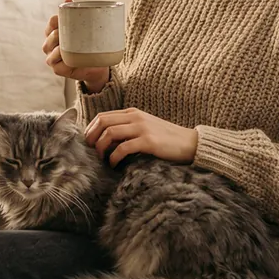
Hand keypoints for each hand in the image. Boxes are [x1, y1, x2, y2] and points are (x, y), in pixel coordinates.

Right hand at [43, 0, 110, 91]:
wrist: (98, 65)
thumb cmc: (89, 45)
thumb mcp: (85, 30)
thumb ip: (77, 15)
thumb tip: (68, 0)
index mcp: (55, 33)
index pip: (51, 23)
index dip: (55, 20)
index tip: (62, 17)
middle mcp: (51, 45)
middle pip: (50, 36)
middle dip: (57, 33)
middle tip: (69, 32)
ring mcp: (53, 58)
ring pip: (50, 51)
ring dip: (58, 47)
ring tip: (67, 45)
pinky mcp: (59, 69)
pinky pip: (56, 65)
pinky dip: (61, 61)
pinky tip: (67, 58)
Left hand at [84, 108, 198, 165]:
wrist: (190, 143)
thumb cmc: (165, 139)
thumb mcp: (144, 128)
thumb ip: (126, 129)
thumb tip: (105, 141)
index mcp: (132, 113)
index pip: (103, 116)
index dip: (91, 129)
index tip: (88, 143)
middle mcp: (135, 117)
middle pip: (102, 122)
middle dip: (92, 138)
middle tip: (91, 152)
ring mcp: (142, 128)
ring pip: (110, 133)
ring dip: (101, 148)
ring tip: (102, 159)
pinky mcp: (149, 142)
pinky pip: (123, 148)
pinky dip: (114, 158)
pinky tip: (114, 165)